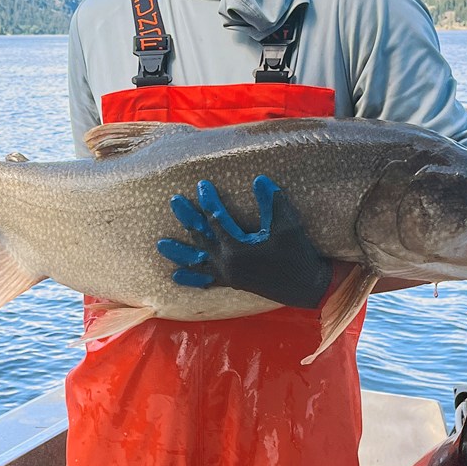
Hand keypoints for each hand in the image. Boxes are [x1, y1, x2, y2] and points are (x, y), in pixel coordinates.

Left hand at [157, 175, 331, 309]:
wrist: (306, 286)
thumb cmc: (298, 253)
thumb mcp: (288, 225)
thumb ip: (273, 202)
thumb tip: (259, 179)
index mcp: (238, 248)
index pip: (217, 219)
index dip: (209, 200)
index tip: (202, 185)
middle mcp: (227, 262)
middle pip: (201, 237)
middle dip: (188, 218)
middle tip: (175, 201)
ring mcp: (228, 274)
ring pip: (197, 262)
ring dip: (179, 252)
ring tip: (160, 244)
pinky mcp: (232, 282)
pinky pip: (206, 281)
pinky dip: (191, 278)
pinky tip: (177, 276)